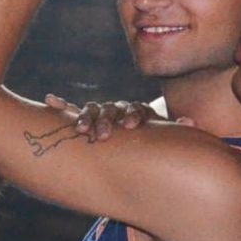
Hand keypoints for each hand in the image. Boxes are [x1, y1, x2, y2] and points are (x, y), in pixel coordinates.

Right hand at [43, 93, 192, 143]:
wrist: (139, 133)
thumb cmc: (152, 139)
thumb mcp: (166, 135)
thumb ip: (175, 128)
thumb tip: (190, 121)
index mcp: (137, 111)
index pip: (135, 108)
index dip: (132, 115)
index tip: (131, 126)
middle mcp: (118, 108)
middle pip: (111, 109)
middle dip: (106, 120)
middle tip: (102, 135)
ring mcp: (103, 113)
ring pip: (93, 111)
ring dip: (86, 118)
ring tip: (80, 129)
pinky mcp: (88, 119)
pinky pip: (72, 111)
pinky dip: (62, 106)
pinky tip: (49, 101)